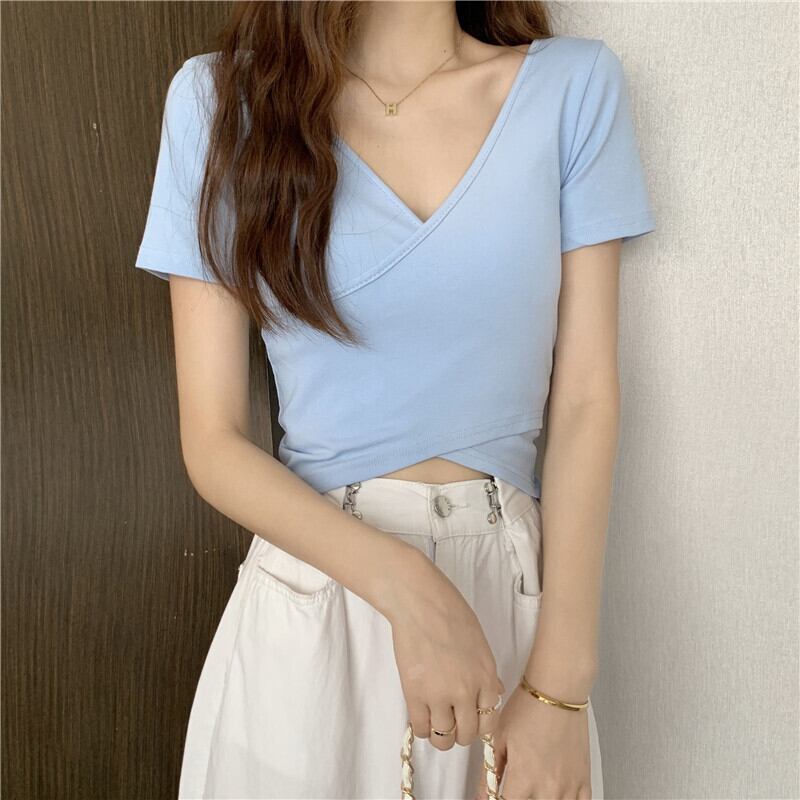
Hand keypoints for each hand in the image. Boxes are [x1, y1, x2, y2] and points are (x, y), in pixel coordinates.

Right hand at [383, 547, 504, 750]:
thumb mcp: (479, 642)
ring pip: (443, 739)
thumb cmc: (450, 612)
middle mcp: (466, 691)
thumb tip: (491, 695)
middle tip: (451, 720)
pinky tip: (421, 714)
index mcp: (486, 676)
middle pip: (467, 735)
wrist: (419, 601)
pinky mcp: (414, 694)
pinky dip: (422, 727)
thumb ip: (485, 673)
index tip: (470, 720)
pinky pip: (421, 729)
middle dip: (460, 732)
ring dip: (440, 735)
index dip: (479, 725)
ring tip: (435, 720)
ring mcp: (440, 695)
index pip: (490, 721)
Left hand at [473, 685, 591, 799]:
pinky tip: (557, 797)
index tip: (496, 797)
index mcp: (524, 777)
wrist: (557, 689)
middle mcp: (548, 787)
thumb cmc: (529, 706)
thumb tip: (482, 794)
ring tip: (532, 790)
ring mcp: (568, 785)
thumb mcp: (499, 737)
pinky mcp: (583, 779)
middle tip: (514, 789)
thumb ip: (490, 772)